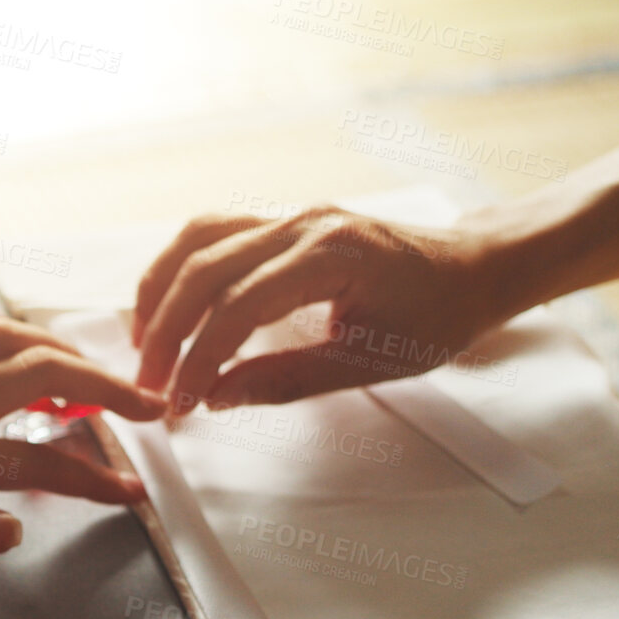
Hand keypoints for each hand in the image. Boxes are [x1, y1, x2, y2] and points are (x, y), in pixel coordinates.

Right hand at [131, 206, 500, 411]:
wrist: (473, 268)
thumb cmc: (437, 315)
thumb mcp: (371, 361)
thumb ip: (288, 380)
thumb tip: (218, 397)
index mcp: (332, 254)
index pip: (239, 306)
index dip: (199, 358)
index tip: (181, 402)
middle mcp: (302, 224)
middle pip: (204, 270)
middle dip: (166, 332)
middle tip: (149, 384)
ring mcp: (288, 216)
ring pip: (196, 241)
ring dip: (160, 292)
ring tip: (145, 345)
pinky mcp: (279, 222)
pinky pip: (211, 234)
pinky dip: (178, 270)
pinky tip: (167, 308)